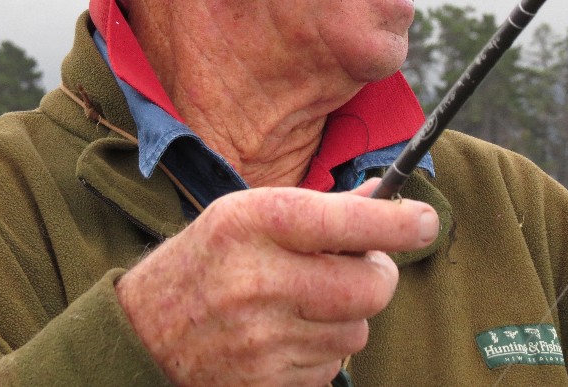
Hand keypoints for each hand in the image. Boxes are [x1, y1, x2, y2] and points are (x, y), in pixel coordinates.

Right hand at [115, 179, 438, 385]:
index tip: (424, 221)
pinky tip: (288, 333)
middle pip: (370, 288)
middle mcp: (260, 281)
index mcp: (256, 223)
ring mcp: (262, 340)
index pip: (349, 222)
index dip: (399, 223)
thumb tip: (387, 198)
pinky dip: (323, 349)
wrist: (144, 331)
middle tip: (360, 266)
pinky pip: (331, 367)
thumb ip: (320, 209)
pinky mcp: (266, 382)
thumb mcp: (249, 213)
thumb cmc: (208, 259)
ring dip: (347, 315)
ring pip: (357, 331)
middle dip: (376, 276)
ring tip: (306, 301)